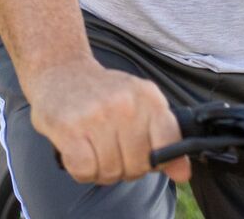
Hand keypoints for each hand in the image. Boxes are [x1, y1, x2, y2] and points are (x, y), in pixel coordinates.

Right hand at [26, 60, 191, 184]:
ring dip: (101, 170)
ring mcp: (97, 114)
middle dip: (125, 167)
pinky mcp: (69, 127)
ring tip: (93, 149)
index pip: (169, 144)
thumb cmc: (103, 93)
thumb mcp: (140, 105)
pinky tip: (78, 152)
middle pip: (138, 165)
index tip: (142, 152)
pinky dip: (82, 170)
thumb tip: (183, 174)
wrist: (61, 69)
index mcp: (148, 96)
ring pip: (111, 171)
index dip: (155, 160)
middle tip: (111, 149)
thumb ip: (164, 139)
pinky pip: (85, 170)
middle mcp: (125, 103)